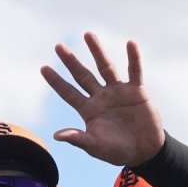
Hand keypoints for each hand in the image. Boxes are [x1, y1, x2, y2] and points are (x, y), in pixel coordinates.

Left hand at [40, 32, 164, 166]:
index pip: (68, 92)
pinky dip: (134, 58)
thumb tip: (56, 135)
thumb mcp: (96, 147)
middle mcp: (101, 97)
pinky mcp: (137, 91)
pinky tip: (130, 43)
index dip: (56, 81)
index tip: (43, 68)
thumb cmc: (117, 151)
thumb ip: (78, 139)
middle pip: (83, 75)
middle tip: (58, 47)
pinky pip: (135, 71)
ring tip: (87, 34)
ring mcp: (118, 92)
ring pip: (105, 67)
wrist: (144, 152)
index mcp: (88, 110)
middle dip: (71, 62)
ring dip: (97, 51)